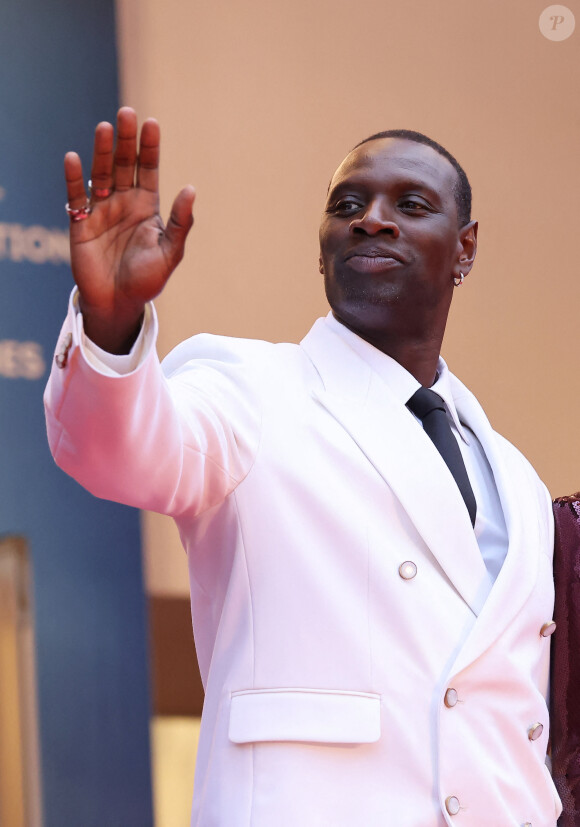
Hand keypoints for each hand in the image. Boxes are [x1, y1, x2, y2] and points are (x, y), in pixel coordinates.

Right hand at [64, 107, 194, 352]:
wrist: (119, 304)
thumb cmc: (147, 281)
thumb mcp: (169, 253)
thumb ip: (180, 223)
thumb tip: (191, 189)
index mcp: (147, 207)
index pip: (149, 170)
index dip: (150, 147)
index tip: (152, 123)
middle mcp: (124, 202)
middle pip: (125, 165)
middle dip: (126, 141)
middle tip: (127, 114)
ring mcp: (101, 211)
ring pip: (101, 174)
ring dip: (103, 152)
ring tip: (105, 128)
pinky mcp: (80, 224)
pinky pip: (76, 197)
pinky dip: (74, 179)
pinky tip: (73, 158)